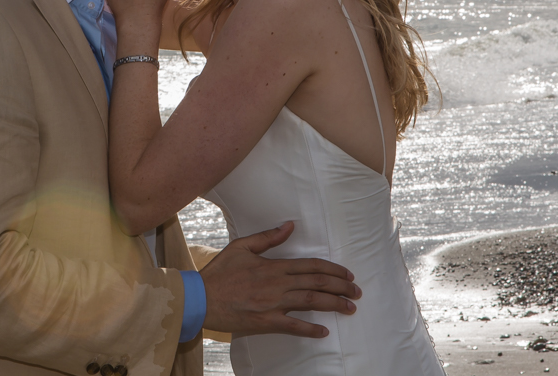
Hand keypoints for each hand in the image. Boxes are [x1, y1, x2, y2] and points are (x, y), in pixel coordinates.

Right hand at [200, 222, 359, 337]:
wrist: (201, 297)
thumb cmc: (220, 272)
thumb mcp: (242, 247)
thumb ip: (268, 237)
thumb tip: (290, 225)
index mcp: (273, 266)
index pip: (311, 265)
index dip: (333, 270)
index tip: (348, 275)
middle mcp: (277, 284)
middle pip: (317, 284)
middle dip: (341, 287)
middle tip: (356, 293)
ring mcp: (273, 304)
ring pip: (311, 303)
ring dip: (334, 305)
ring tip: (350, 308)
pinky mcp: (265, 321)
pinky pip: (293, 326)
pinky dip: (310, 329)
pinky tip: (324, 330)